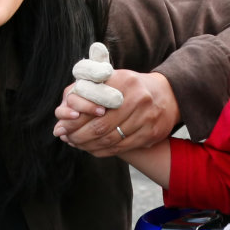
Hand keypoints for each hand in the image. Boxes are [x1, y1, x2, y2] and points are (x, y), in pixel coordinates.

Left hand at [54, 69, 178, 156]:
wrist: (167, 95)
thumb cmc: (131, 88)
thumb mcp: (114, 79)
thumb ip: (89, 90)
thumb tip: (61, 115)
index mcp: (124, 81)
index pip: (91, 105)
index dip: (74, 120)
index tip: (61, 126)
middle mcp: (137, 98)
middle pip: (100, 126)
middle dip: (79, 136)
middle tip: (66, 138)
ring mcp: (147, 117)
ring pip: (110, 139)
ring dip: (89, 145)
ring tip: (76, 144)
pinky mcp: (152, 133)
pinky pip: (122, 147)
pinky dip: (103, 151)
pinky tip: (92, 149)